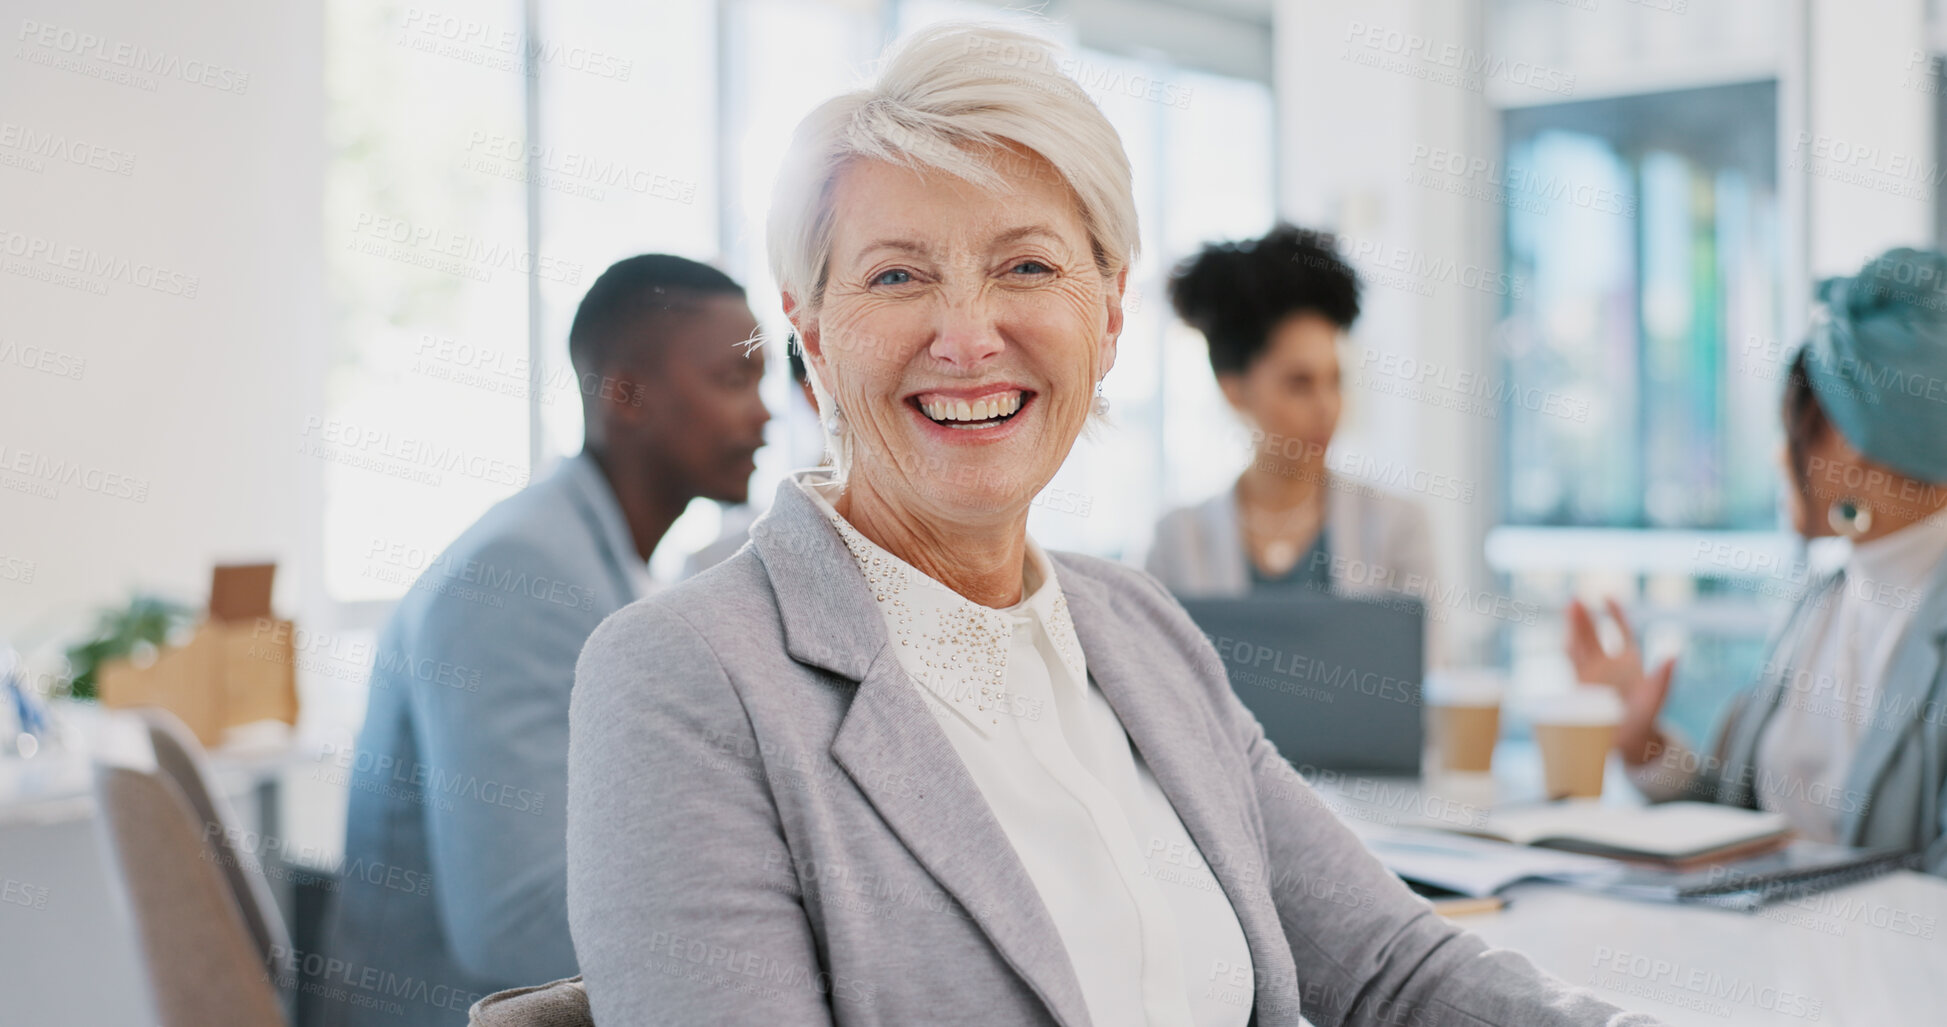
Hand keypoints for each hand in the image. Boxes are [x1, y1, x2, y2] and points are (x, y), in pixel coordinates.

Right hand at [1563, 597, 1674, 764]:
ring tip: (1568, 608)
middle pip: (1592, 635)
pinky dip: (1569, 649)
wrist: (1628, 740)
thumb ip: (1663, 679)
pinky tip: (1564, 637)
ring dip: (1573, 627)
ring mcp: (1592, 674)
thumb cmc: (1644, 720)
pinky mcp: (1580, 686)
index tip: (1607, 597)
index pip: (1621, 630)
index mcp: (1629, 662)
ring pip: (1579, 645)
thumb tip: (1673, 655)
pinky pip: (1573, 663)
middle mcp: (1608, 664)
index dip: (1615, 613)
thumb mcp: (1655, 698)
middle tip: (1574, 598)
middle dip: (1583, 617)